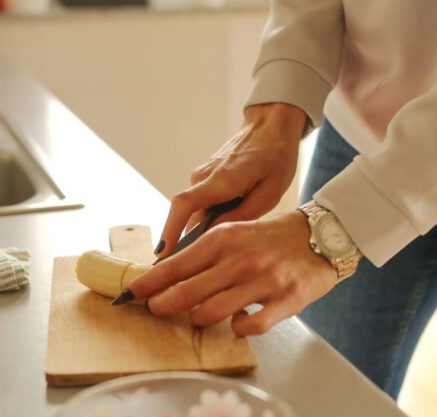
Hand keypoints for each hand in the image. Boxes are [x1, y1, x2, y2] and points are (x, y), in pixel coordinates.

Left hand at [125, 211, 337, 336]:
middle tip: (156, 310)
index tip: (130, 295)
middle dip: (164, 306)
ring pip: (212, 313)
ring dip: (199, 319)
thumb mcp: (234, 234)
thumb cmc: (270, 239)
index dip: (148, 284)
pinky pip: (250, 327)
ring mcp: (263, 281)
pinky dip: (238, 328)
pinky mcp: (286, 301)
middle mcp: (240, 259)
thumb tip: (166, 275)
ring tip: (199, 316)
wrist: (322, 236)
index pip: (175, 266)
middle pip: (186, 293)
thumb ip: (204, 254)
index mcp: (223, 239)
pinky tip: (238, 322)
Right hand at [155, 103, 306, 257]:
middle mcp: (203, 177)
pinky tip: (227, 226)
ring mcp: (201, 176)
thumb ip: (241, 216)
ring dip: (203, 231)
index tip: (162, 253)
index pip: (183, 205)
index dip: (170, 231)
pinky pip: (200, 205)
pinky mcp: (203, 178)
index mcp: (221, 180)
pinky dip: (208, 219)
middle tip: (203, 269)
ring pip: (193, 214)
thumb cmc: (275, 158)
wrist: (270, 127)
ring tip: (225, 246)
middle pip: (186, 218)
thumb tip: (213, 237)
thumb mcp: (269, 193)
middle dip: (190, 243)